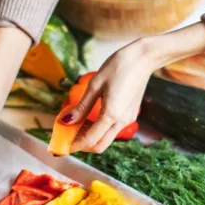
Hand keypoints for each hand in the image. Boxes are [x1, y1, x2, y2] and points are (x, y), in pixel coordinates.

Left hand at [64, 22, 204, 153]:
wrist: (144, 58)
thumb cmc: (118, 66)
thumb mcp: (95, 85)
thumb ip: (82, 107)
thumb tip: (66, 121)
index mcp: (111, 114)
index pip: (90, 139)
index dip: (74, 145)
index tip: (60, 147)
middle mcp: (121, 122)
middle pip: (99, 145)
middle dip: (82, 146)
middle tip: (66, 139)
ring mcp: (128, 119)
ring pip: (106, 139)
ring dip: (90, 138)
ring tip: (74, 127)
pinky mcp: (130, 115)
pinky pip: (112, 130)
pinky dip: (98, 130)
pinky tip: (89, 120)